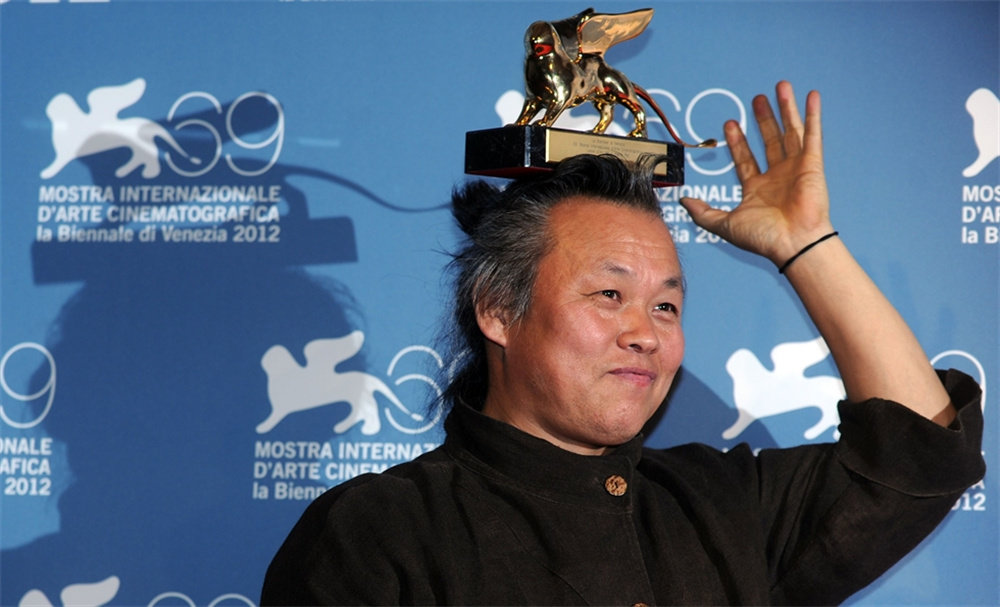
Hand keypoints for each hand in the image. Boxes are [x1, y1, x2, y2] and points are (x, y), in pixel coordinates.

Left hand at [680, 81, 833, 266]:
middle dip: (762, 119)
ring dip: (785, 109)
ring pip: (790, 132)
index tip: (729, 123)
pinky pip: (812, 135)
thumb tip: (683, 201)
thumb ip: (703, 212)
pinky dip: (812, 115)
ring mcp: (795, 169)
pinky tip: (811, 96)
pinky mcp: (812, 165)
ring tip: (780, 87)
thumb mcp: (723, 224)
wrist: (792, 243)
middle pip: (769, 140)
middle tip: (756, 99)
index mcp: (757, 189)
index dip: (737, 141)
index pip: (745, 158)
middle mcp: (777, 177)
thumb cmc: (763, 238)